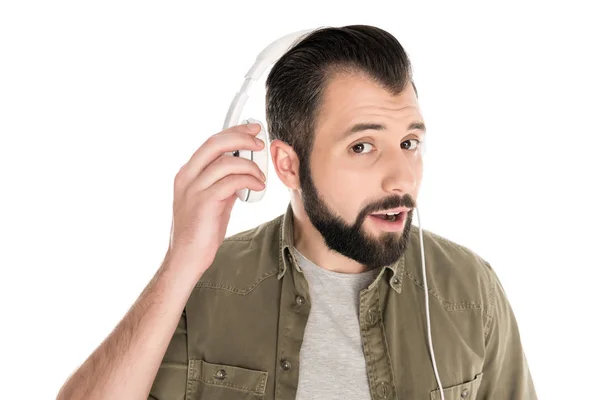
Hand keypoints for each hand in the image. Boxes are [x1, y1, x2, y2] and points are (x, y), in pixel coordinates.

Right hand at [166, 123, 265, 274]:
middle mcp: (188, 176)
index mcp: (188, 173)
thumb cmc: (200, 230)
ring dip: (250, 166)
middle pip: (216, 143)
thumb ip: (223, 182)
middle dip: (242, 138)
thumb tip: (243, 170)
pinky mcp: (204, 202)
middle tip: (260, 143)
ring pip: (227, 162)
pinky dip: (249, 180)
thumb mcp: (213, 200)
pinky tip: (258, 186)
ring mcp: (194, 188)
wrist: (186, 257)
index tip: (253, 128)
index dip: (234, 130)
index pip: (211, 141)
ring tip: (260, 177)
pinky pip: (232, 181)